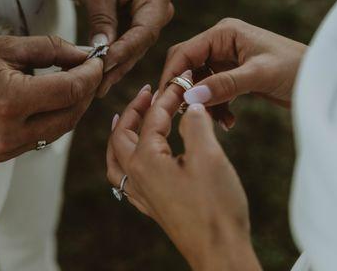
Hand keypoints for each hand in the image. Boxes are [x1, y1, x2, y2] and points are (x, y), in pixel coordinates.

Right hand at [0, 35, 102, 161]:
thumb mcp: (6, 46)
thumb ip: (51, 49)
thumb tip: (84, 56)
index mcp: (9, 101)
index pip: (69, 91)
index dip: (90, 75)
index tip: (97, 60)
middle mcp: (9, 131)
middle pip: (71, 114)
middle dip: (87, 91)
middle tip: (91, 70)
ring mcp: (5, 147)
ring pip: (60, 129)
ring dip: (74, 106)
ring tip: (76, 82)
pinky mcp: (2, 154)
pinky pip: (42, 138)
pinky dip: (56, 118)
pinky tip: (56, 100)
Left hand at [69, 0, 173, 96]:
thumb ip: (102, 17)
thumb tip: (102, 49)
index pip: (145, 30)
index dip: (124, 51)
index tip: (103, 65)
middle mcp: (159, 10)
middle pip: (140, 45)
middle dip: (118, 66)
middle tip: (96, 86)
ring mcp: (149, 22)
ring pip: (133, 52)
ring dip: (113, 70)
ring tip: (93, 89)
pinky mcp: (137, 30)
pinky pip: (125, 50)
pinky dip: (111, 63)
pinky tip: (96, 80)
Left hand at [106, 82, 260, 270]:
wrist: (220, 253)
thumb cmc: (215, 208)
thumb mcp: (209, 157)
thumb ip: (196, 125)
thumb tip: (191, 106)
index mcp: (146, 160)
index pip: (152, 118)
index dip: (168, 97)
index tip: (182, 82)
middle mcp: (136, 177)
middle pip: (121, 135)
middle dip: (132, 110)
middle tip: (147, 93)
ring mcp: (141, 194)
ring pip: (116, 158)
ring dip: (120, 134)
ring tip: (125, 120)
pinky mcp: (151, 206)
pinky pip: (124, 177)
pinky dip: (124, 159)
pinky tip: (136, 158)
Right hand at [159, 18, 306, 108]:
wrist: (326, 80)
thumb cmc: (298, 68)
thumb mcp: (259, 75)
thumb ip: (224, 84)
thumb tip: (190, 97)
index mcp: (224, 33)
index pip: (185, 52)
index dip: (172, 75)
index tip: (165, 101)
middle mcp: (222, 43)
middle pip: (188, 66)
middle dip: (186, 91)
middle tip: (183, 114)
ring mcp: (228, 60)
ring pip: (200, 83)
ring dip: (204, 103)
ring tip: (218, 121)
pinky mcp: (235, 76)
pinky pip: (214, 92)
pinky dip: (217, 107)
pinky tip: (229, 122)